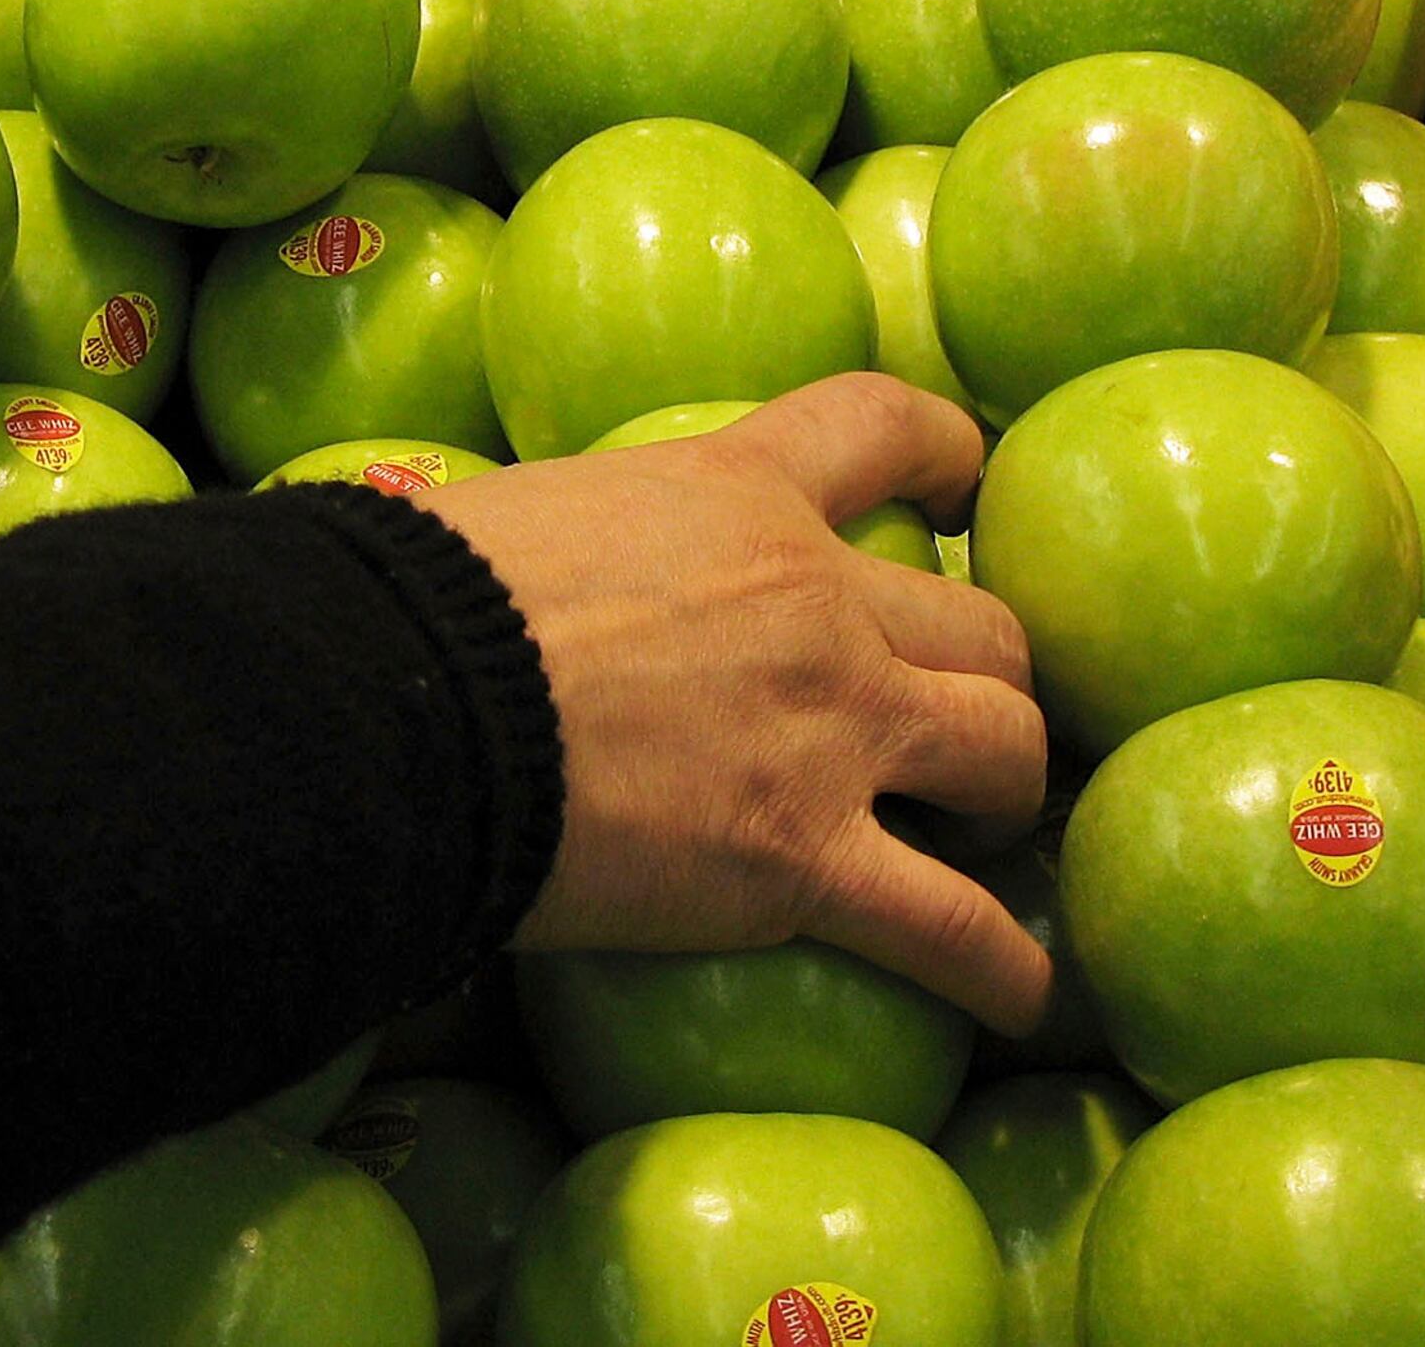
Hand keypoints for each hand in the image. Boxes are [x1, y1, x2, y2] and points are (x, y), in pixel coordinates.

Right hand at [410, 374, 1053, 1034]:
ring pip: (1007, 749)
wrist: (397, 697)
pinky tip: (1027, 999)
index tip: (962, 492)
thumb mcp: (517, 518)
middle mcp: (816, 600)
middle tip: (957, 719)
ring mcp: (829, 729)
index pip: (879, 426)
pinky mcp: (804, 860)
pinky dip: (1003, 971)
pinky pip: (953, 928)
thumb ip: (568, 540)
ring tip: (987, 837)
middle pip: (982, 625)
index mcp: (738, 493)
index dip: (945, 454)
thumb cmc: (415, 599)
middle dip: (992, 674)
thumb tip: (489, 559)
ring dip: (1008, 792)